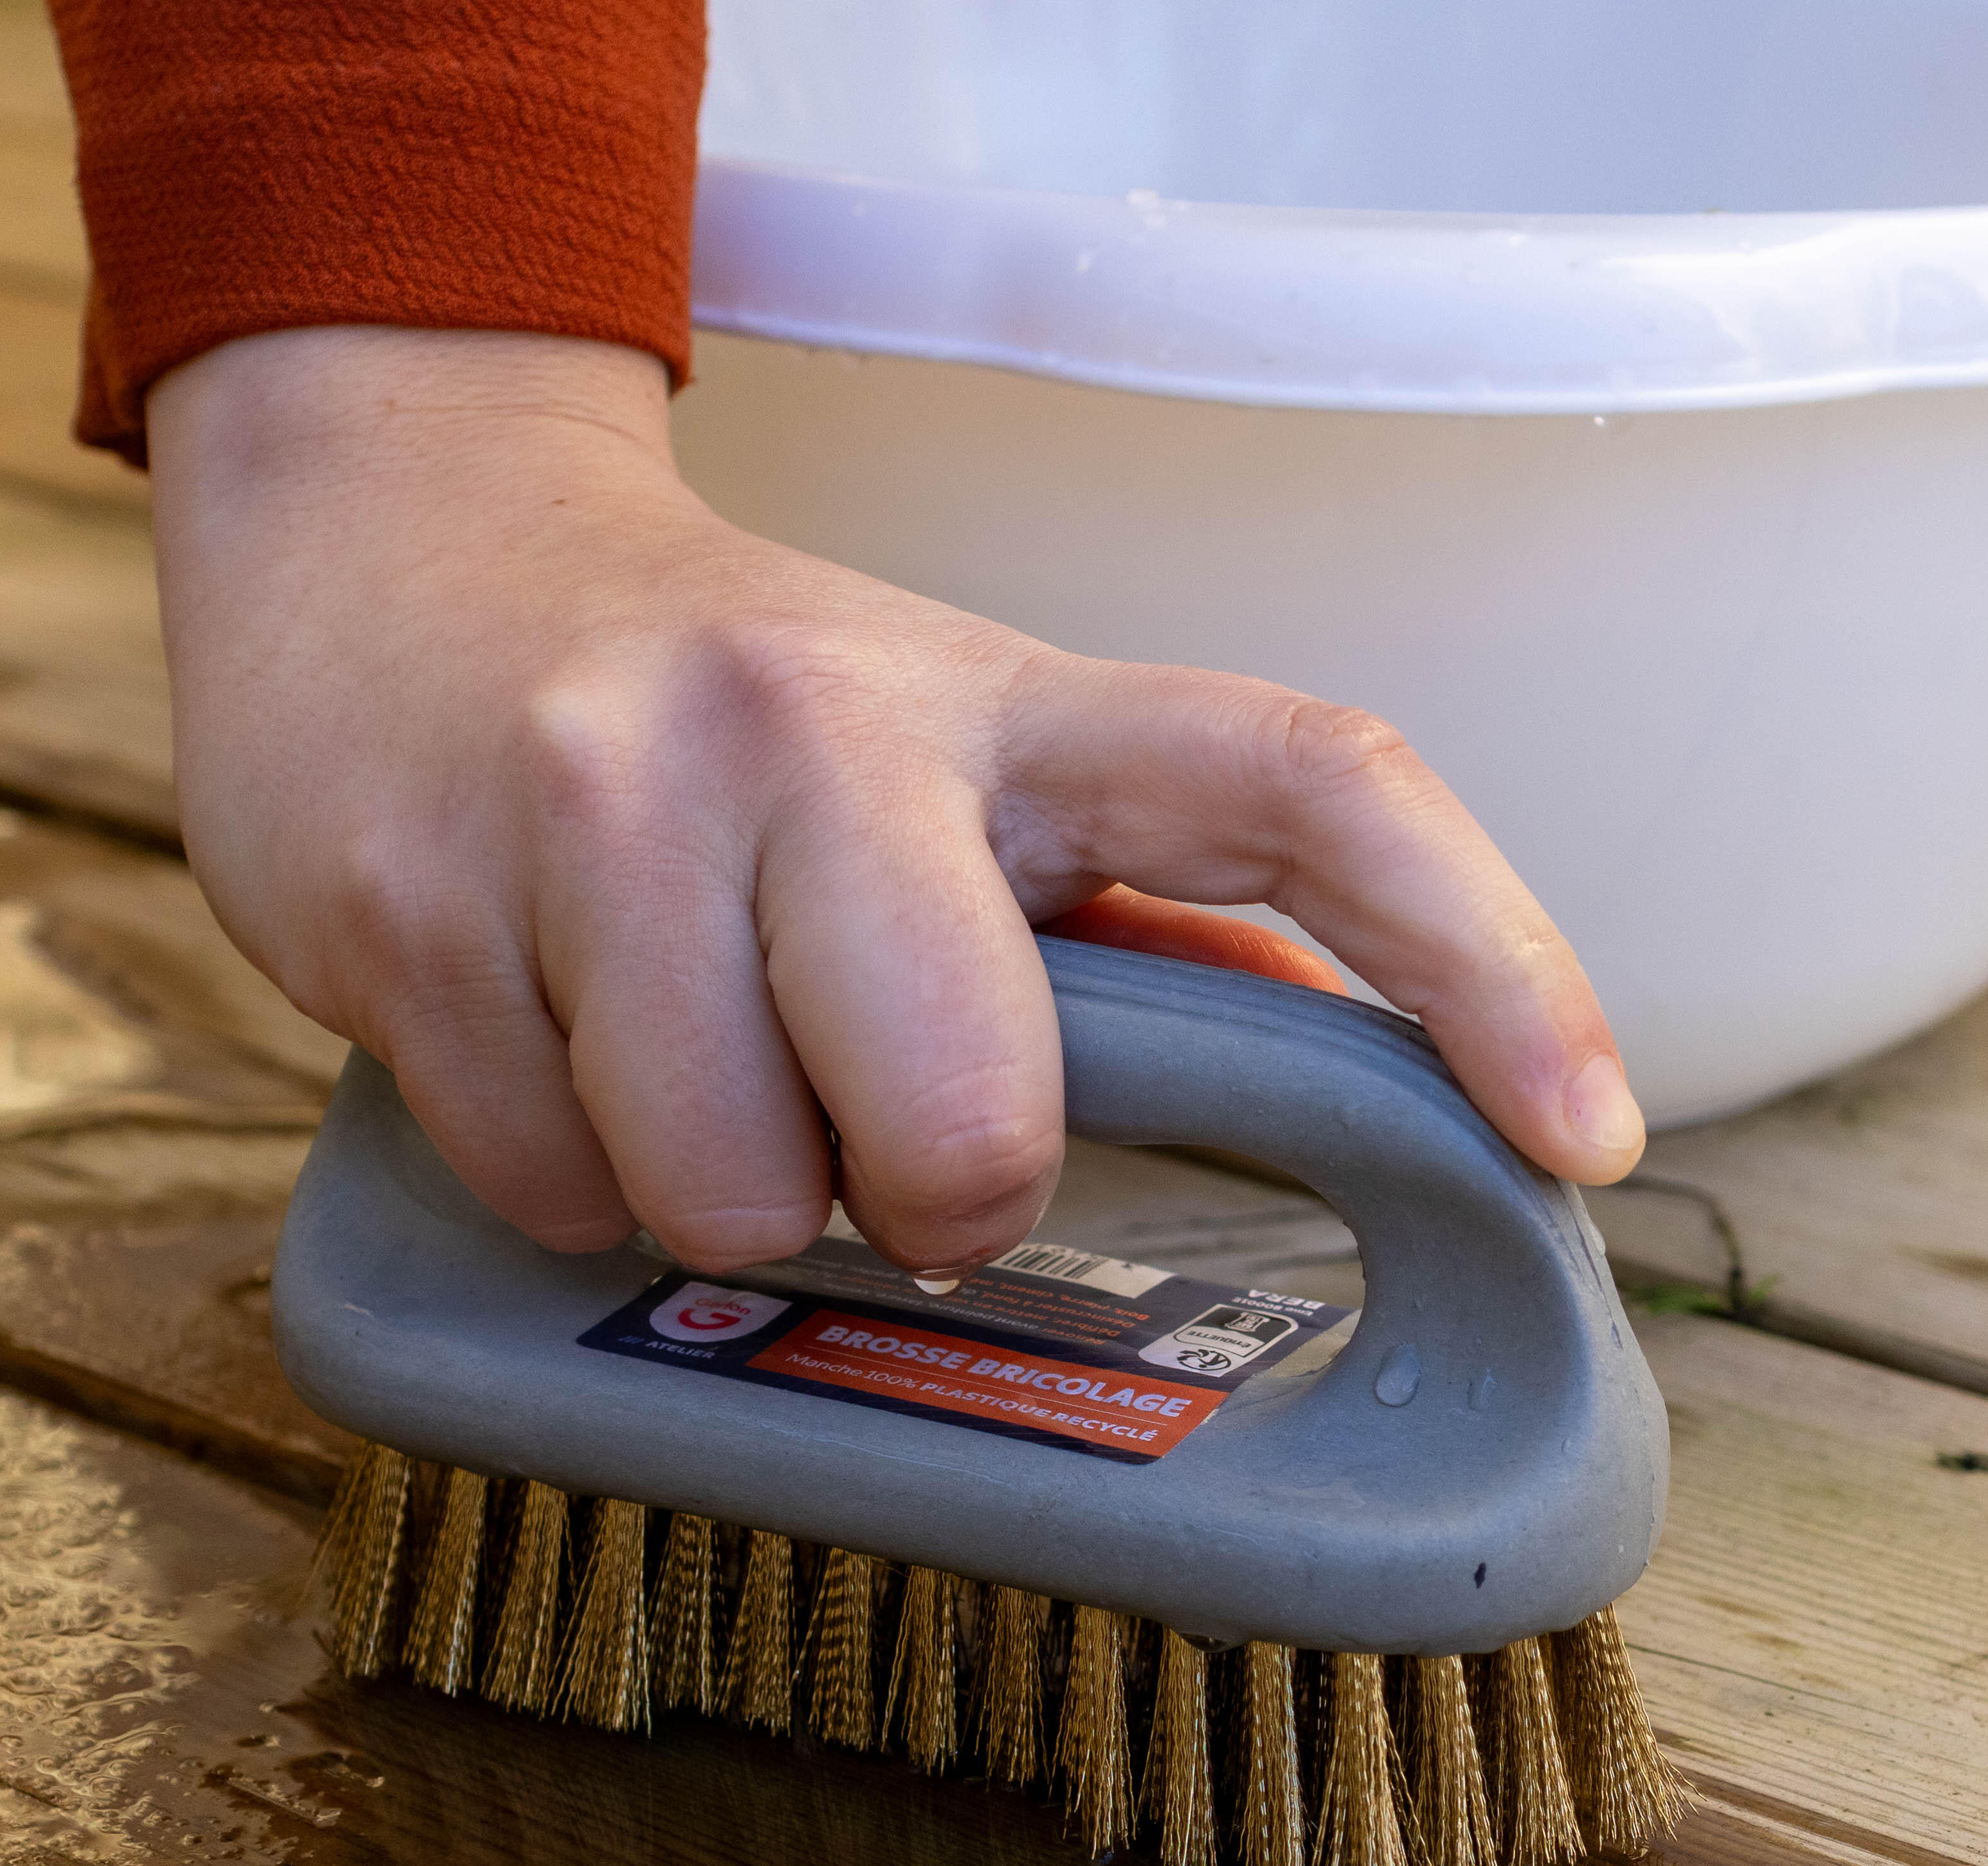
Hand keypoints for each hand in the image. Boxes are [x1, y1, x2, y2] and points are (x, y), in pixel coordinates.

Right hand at [146, 326, 1646, 1273]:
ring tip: (689, 1060)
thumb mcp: (963, 766)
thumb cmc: (734, 718)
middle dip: (948, 1195)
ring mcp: (596, 803)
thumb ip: (1144, 914)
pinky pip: (554, 1194)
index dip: (1487, 965)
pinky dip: (571, 1183)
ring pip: (740, 1197)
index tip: (1587, 1136)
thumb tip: (1345, 1056)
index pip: (1313, 789)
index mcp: (1011, 703)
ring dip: (737, 1197)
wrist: (399, 546)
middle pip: (980, 1115)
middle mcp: (813, 723)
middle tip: (884, 1136)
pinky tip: (558, 1047)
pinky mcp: (407, 903)